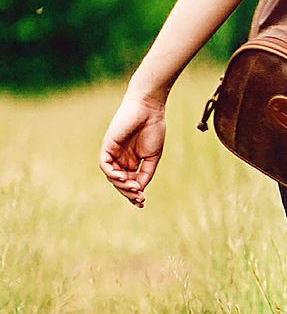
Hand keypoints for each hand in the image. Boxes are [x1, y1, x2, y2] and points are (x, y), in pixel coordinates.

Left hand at [100, 92, 166, 207]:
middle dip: (128, 193)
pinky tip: (122, 177)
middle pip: (120, 182)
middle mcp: (121, 159)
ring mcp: (113, 153)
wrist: (149, 110)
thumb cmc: (153, 130)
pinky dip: (112, 174)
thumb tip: (139, 190)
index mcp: (132, 162)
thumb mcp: (152, 157)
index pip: (129, 182)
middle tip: (139, 199)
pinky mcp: (107, 146)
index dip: (134, 194)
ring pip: (112, 176)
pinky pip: (105, 165)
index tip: (143, 202)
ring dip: (122, 185)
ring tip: (135, 188)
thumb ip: (146, 173)